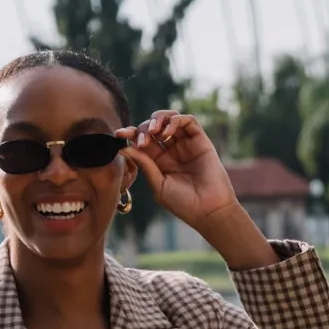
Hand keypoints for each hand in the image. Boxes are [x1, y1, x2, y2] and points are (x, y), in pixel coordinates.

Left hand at [120, 112, 270, 264]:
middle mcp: (172, 150)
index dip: (130, 134)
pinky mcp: (200, 140)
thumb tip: (123, 147)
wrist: (208, 210)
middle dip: (144, 129)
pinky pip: (188, 120)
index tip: (119, 134)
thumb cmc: (183, 204)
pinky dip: (175, 121)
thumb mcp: (158, 184)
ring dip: (158, 119)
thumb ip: (144, 163)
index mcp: (159, 161)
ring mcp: (186, 144)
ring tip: (154, 132)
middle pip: (153, 127)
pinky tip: (167, 134)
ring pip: (170, 118)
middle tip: (142, 142)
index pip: (142, 140)